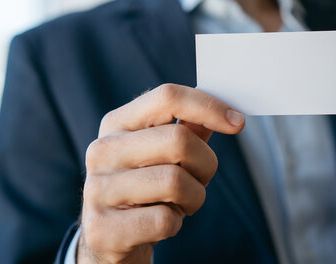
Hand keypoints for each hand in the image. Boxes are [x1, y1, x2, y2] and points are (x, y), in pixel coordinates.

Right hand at [77, 84, 244, 263]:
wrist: (109, 238)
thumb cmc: (144, 188)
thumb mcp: (161, 154)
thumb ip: (188, 128)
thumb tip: (225, 111)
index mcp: (117, 123)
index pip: (168, 97)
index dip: (209, 107)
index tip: (236, 122)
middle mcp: (102, 150)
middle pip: (179, 140)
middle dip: (206, 163)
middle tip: (201, 177)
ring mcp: (98, 189)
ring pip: (175, 182)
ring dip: (194, 197)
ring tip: (180, 203)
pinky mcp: (103, 228)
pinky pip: (164, 220)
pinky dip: (175, 223)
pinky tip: (161, 222)